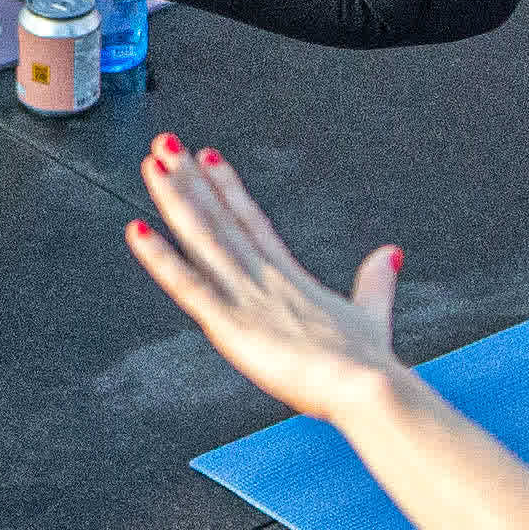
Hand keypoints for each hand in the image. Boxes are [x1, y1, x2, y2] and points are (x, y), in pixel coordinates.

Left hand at [128, 135, 407, 428]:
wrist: (368, 387)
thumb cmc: (368, 363)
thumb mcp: (371, 314)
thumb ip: (376, 282)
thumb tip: (391, 253)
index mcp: (289, 278)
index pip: (250, 222)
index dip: (227, 188)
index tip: (207, 156)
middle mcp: (262, 279)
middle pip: (220, 219)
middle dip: (191, 179)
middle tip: (166, 142)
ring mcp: (244, 298)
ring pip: (202, 238)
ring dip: (175, 199)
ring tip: (152, 163)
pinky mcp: (230, 324)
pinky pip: (187, 285)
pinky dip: (160, 259)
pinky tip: (137, 230)